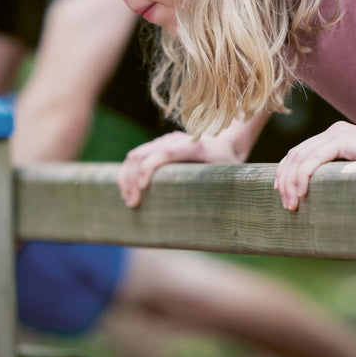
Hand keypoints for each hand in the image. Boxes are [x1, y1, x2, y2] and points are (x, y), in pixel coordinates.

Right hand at [118, 131, 244, 206]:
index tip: (144, 189)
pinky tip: (127, 190)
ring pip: (135, 155)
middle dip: (133, 179)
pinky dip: (128, 173)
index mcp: (194, 146)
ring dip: (127, 178)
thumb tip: (205, 216)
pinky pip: (136, 156)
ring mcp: (165, 141)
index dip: (150, 168)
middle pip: (144, 154)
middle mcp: (176, 139)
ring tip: (128, 200)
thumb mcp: (228, 176)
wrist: (227, 144)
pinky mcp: (158, 146)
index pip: (166, 152)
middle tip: (133, 204)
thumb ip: (216, 188)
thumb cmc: (228, 165)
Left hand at [274, 122, 355, 210]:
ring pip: (300, 157)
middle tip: (285, 203)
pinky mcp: (342, 139)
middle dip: (285, 180)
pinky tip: (302, 192)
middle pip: (295, 154)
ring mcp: (336, 133)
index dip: (285, 171)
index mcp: (333, 137)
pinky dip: (303, 176)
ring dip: (292, 182)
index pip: (299, 152)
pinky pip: (313, 159)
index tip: (280, 191)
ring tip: (292, 203)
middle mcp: (332, 132)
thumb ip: (339, 174)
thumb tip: (320, 194)